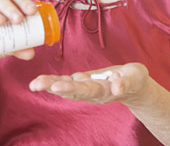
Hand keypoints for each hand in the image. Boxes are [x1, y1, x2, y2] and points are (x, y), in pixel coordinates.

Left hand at [29, 63, 148, 106]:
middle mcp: (93, 92)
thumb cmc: (135, 79)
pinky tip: (42, 81)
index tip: (56, 86)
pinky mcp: (85, 83)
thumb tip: (116, 88)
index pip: (85, 90)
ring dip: (50, 85)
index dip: (71, 88)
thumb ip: (125, 83)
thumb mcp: (134, 78)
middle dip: (54, 87)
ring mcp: (88, 89)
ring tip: (34, 84)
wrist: (134, 85)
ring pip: (67, 88)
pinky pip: (68, 82)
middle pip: (71, 90)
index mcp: (104, 90)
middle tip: (36, 85)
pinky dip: (56, 81)